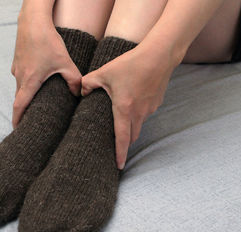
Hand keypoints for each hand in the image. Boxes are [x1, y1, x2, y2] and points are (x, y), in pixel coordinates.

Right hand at [10, 14, 81, 128]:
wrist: (32, 20)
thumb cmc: (47, 41)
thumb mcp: (65, 62)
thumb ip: (73, 80)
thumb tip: (77, 93)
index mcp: (30, 80)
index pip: (20, 106)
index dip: (17, 119)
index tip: (17, 130)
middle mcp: (20, 76)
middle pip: (19, 99)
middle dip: (23, 111)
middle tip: (30, 122)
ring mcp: (17, 68)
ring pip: (20, 88)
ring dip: (26, 97)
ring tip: (36, 104)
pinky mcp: (18, 61)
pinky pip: (21, 77)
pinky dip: (27, 84)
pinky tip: (37, 82)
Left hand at [81, 44, 177, 169]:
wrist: (159, 55)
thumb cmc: (131, 63)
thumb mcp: (104, 71)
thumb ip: (88, 83)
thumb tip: (81, 91)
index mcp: (124, 109)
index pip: (122, 138)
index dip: (120, 153)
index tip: (119, 166)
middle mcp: (139, 113)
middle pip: (132, 136)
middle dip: (125, 144)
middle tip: (116, 147)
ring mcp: (150, 109)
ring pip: (139, 125)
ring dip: (131, 128)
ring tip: (122, 124)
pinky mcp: (156, 102)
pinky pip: (145, 113)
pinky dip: (138, 114)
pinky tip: (133, 103)